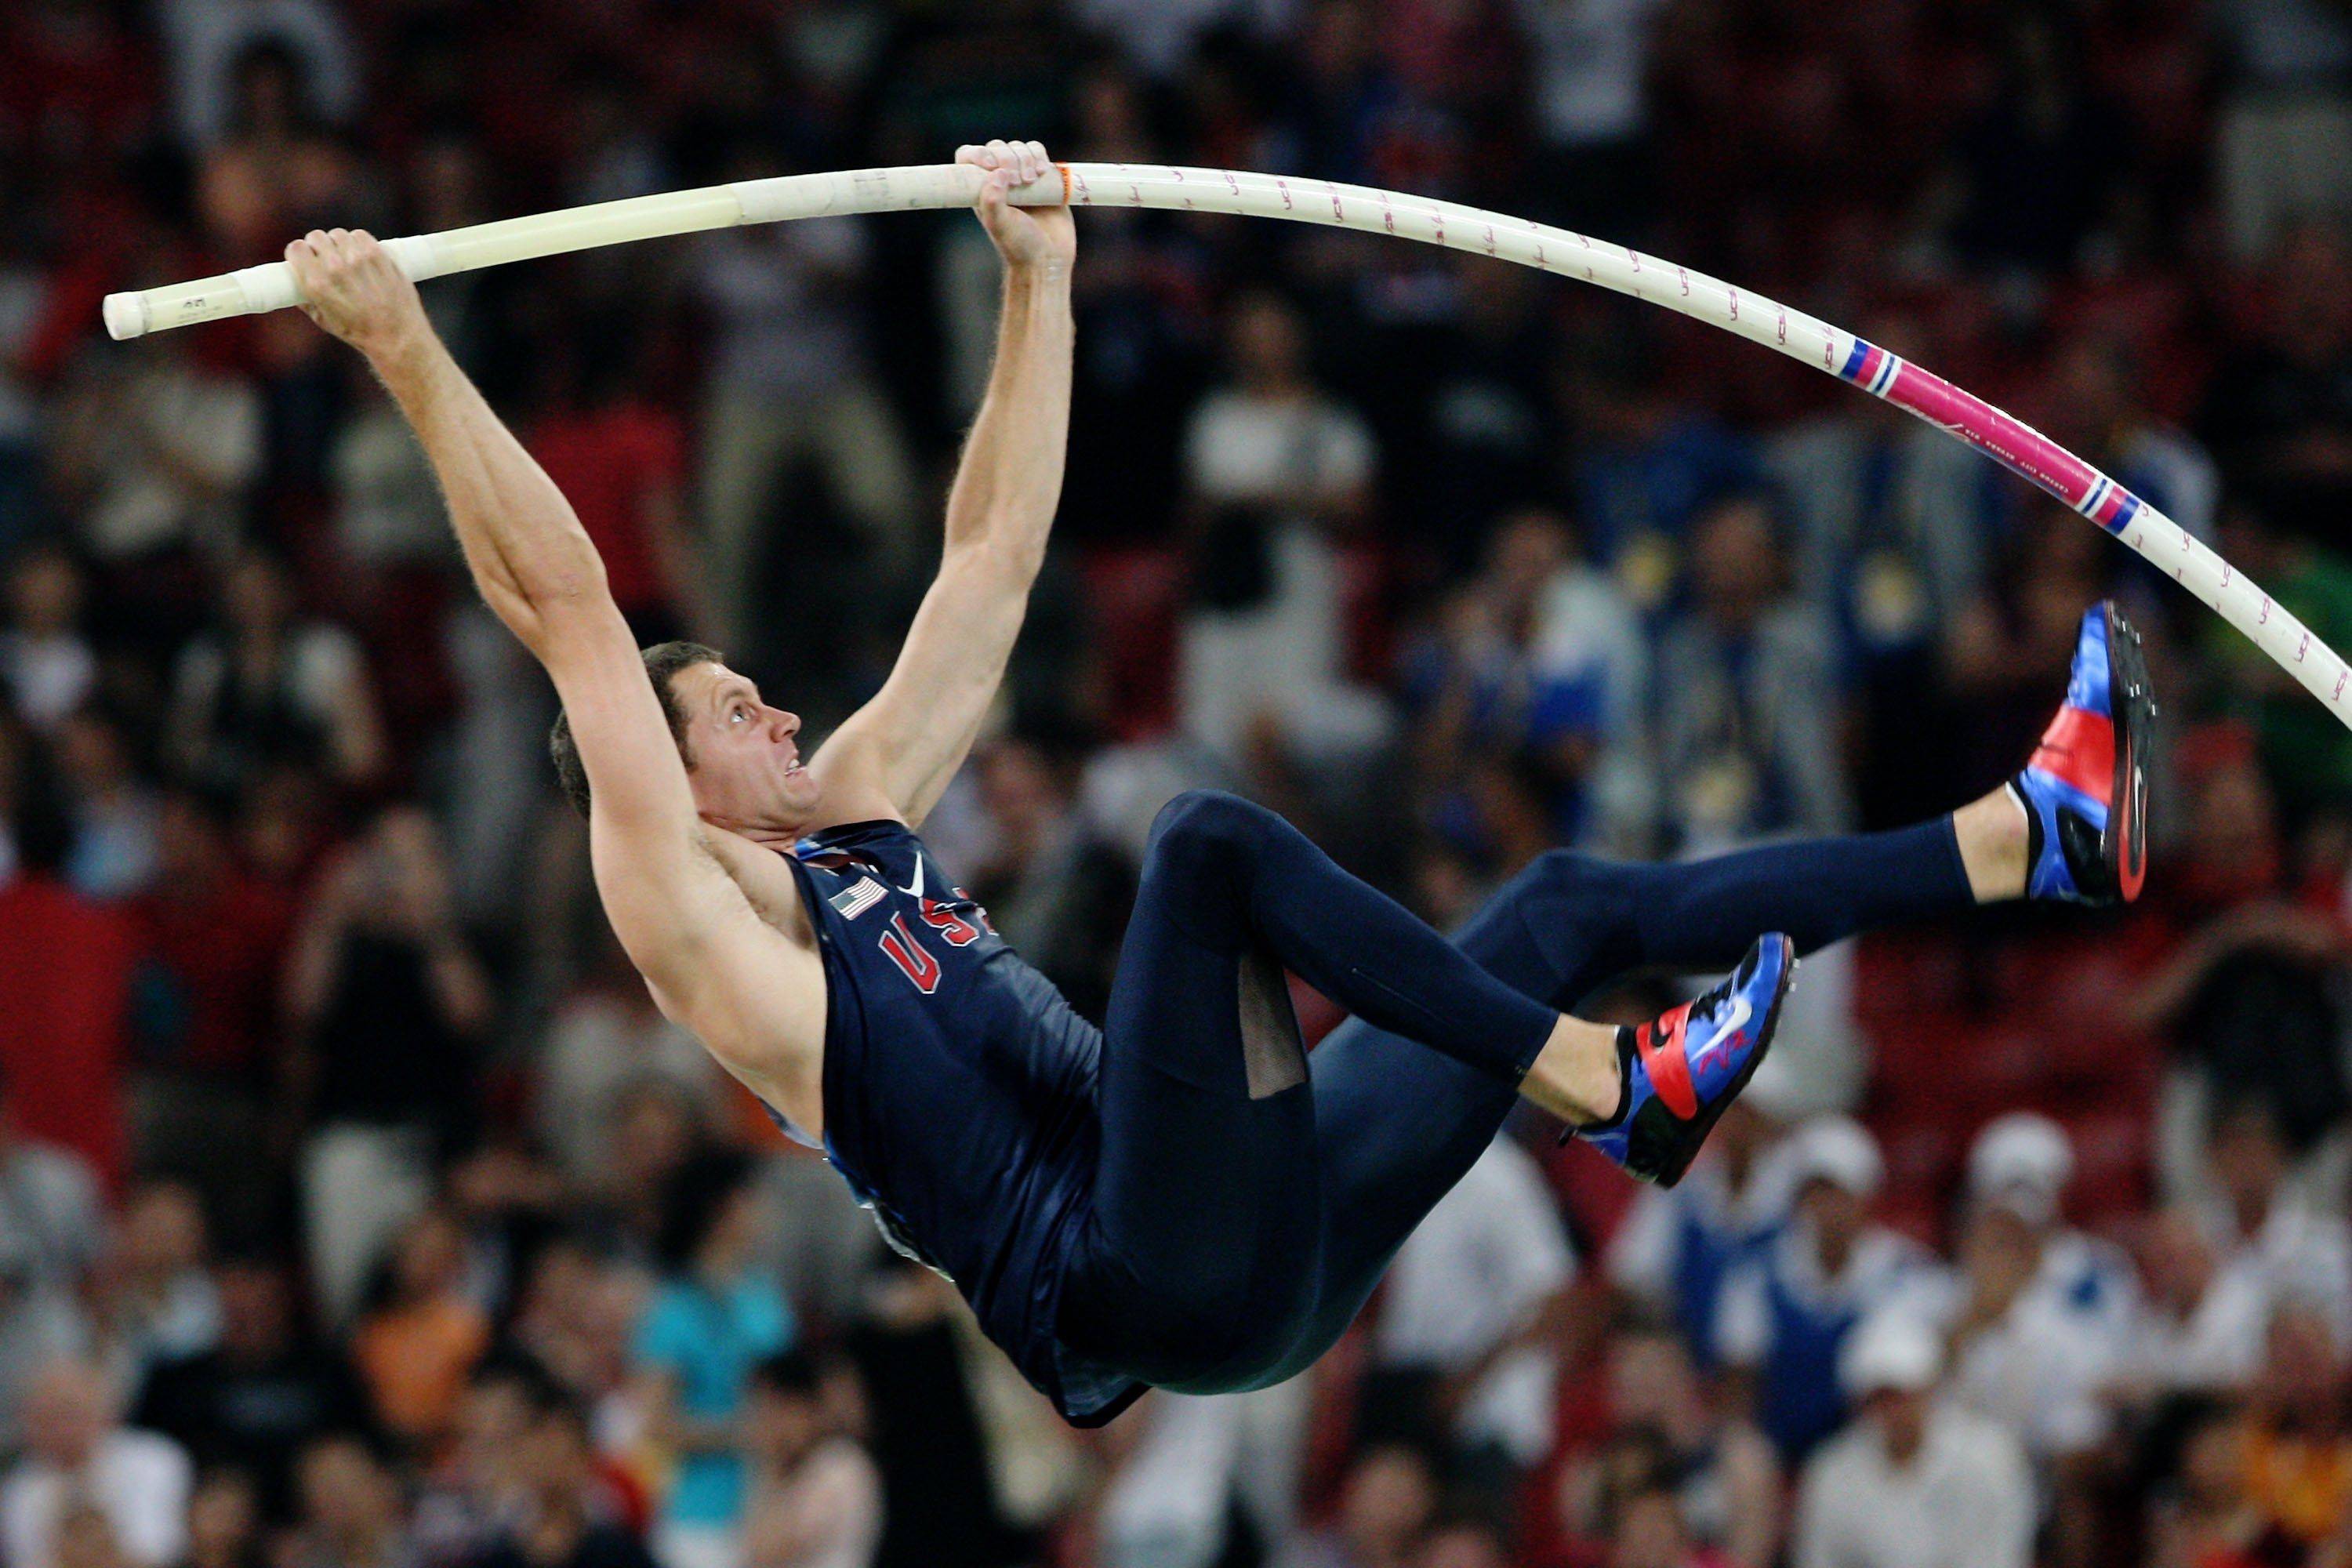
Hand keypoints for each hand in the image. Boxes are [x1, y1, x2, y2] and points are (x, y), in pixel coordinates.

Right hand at [283, 228, 430, 360]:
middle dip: (318, 246)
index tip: (306, 257)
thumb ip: (306, 300)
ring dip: (339, 244)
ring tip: (346, 258)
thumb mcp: (324, 320)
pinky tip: (361, 253)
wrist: (398, 337)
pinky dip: (359, 242)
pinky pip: (360, 235)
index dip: (300, 252)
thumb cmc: (360, 333)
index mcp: (317, 284)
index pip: (296, 248)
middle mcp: (335, 268)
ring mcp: (358, 259)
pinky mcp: (378, 255)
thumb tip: (291, 286)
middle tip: (326, 257)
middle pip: (316, 237)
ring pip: (338, 234)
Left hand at [959, 140, 1073, 275]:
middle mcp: (999, 180)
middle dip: (1008, 157)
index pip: (969, 157)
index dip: (978, 154)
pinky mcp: (1043, 176)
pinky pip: (1037, 151)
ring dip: (1025, 157)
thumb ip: (993, 201)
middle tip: (1019, 181)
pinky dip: (1039, 155)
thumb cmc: (1020, 246)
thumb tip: (997, 173)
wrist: (1049, 257)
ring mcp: (1021, 176)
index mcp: (981, 190)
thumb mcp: (1000, 226)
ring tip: (1031, 180)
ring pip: (1018, 147)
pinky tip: (1042, 171)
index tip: (992, 166)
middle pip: (997, 148)